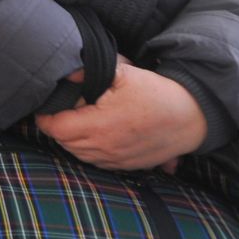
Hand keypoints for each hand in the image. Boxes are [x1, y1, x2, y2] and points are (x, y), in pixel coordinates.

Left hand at [35, 58, 206, 171]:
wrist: (192, 118)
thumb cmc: (158, 94)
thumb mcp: (124, 74)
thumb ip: (90, 72)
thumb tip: (66, 73)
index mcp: (100, 125)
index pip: (56, 128)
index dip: (46, 117)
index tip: (47, 106)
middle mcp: (105, 148)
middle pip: (64, 142)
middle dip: (58, 126)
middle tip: (62, 109)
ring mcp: (116, 160)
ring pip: (78, 154)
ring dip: (72, 139)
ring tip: (78, 120)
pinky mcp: (126, 166)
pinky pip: (96, 162)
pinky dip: (89, 149)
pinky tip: (95, 133)